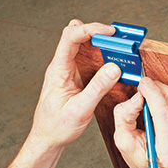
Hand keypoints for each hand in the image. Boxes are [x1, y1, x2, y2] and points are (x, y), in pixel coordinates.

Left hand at [27, 19, 120, 150]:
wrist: (48, 137)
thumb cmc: (58, 126)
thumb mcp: (80, 109)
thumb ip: (98, 88)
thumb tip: (114, 68)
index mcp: (58, 70)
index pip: (70, 38)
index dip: (90, 29)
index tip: (109, 32)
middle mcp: (63, 66)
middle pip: (77, 35)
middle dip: (97, 32)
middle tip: (116, 39)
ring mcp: (70, 70)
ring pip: (85, 46)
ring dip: (102, 45)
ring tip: (119, 49)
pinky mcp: (78, 77)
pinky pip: (91, 61)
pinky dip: (104, 59)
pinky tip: (114, 65)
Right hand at [113, 78, 167, 167]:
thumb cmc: (141, 161)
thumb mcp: (123, 142)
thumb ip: (125, 117)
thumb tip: (137, 97)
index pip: (164, 113)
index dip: (152, 92)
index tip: (141, 83)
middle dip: (159, 88)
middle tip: (145, 84)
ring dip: (166, 90)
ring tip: (151, 93)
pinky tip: (162, 103)